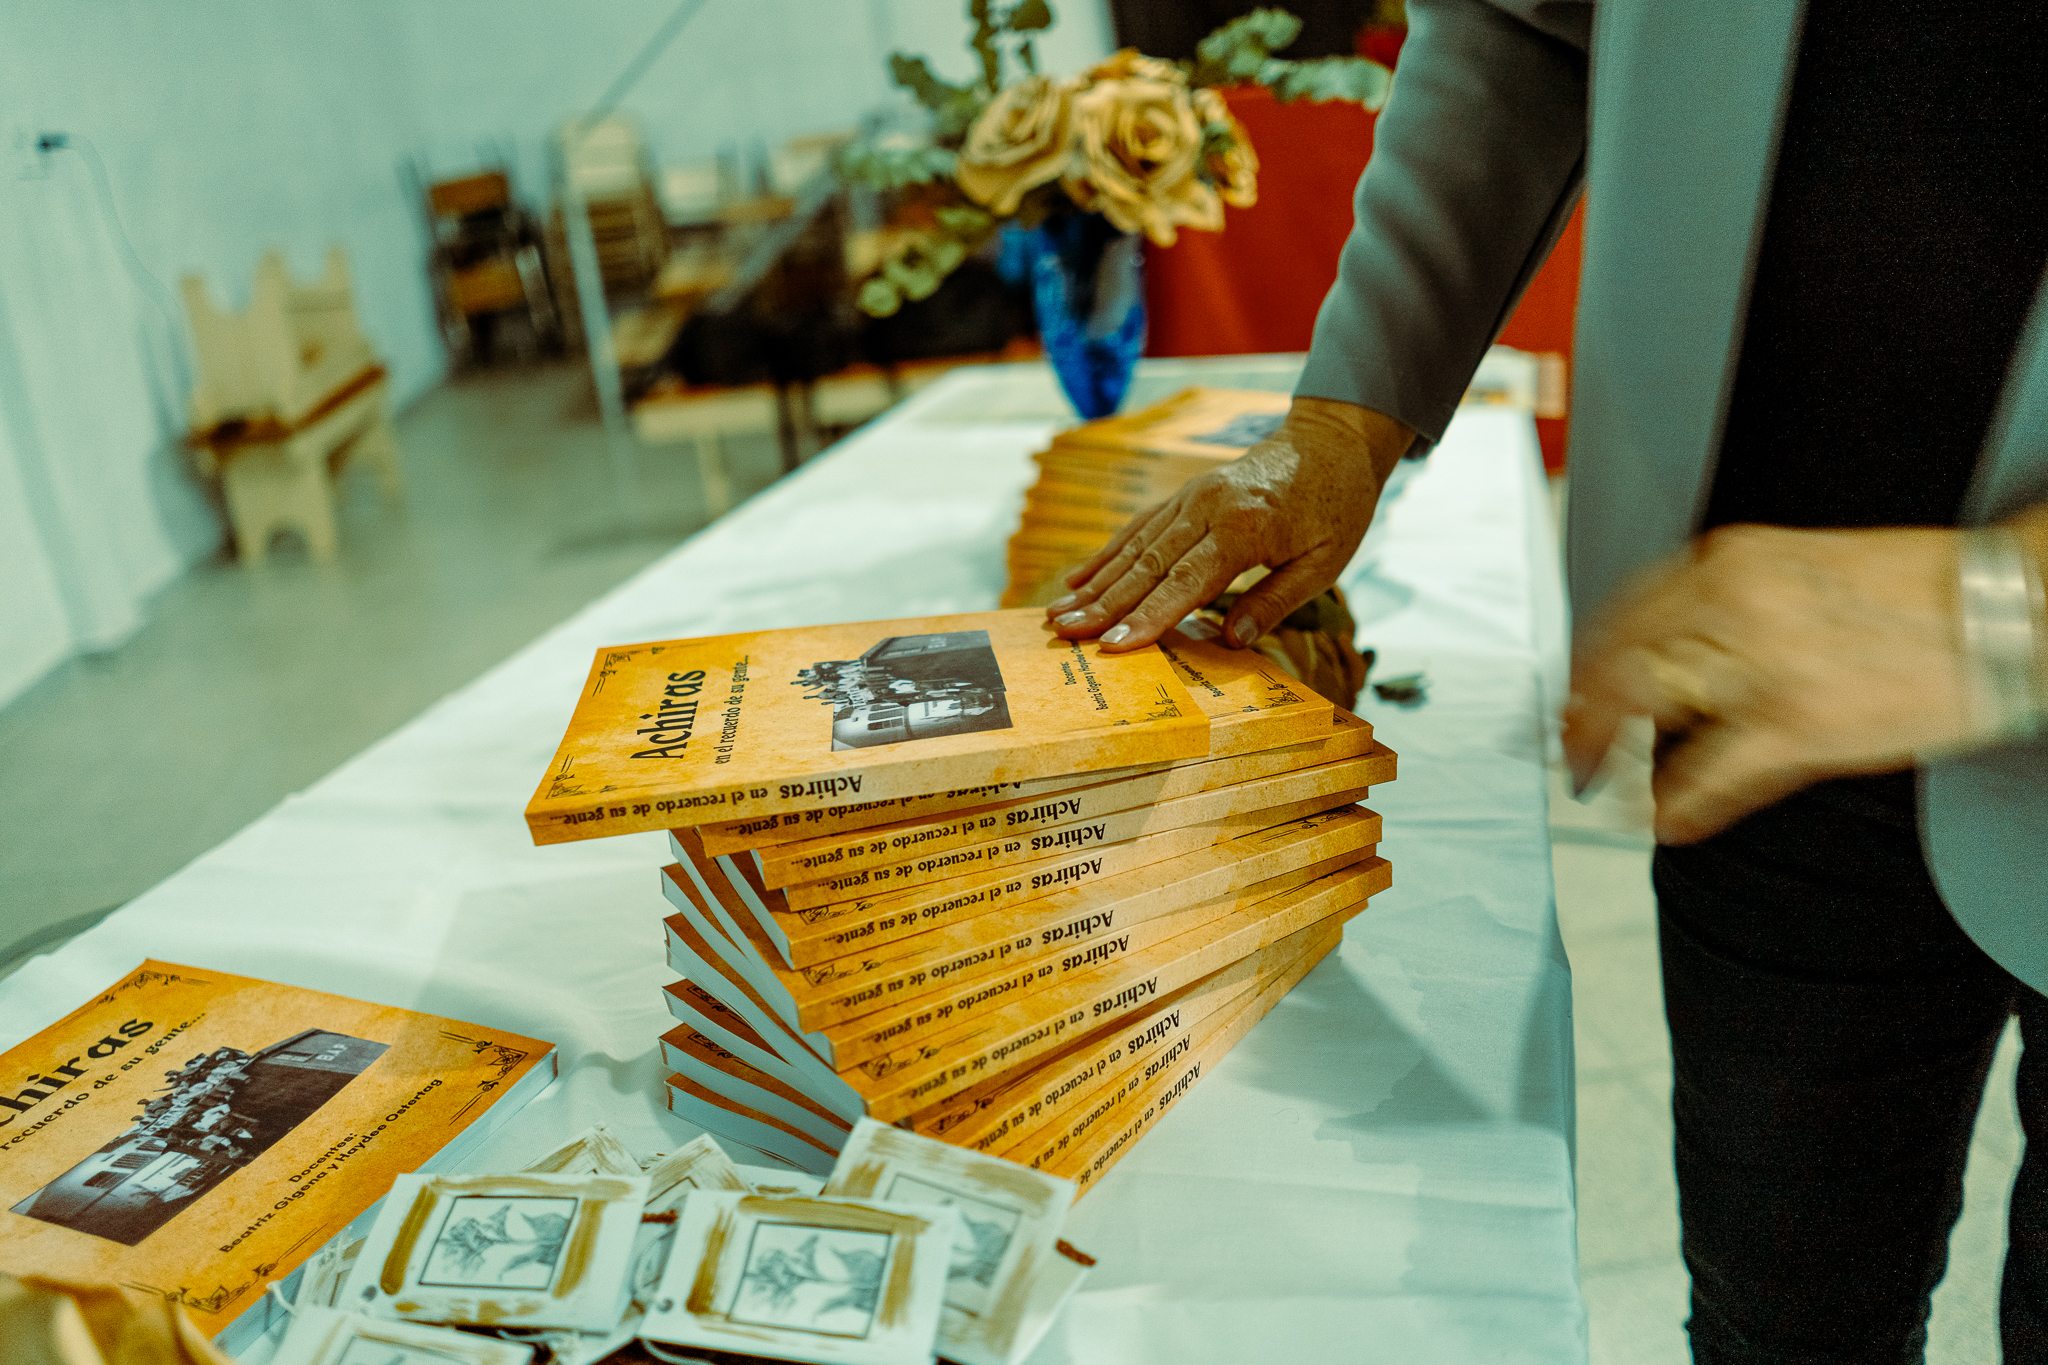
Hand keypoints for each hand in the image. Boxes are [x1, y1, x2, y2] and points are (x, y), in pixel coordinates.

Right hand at [1044, 397, 1413, 650]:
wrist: (1332, 441)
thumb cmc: (1336, 507)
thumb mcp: (1324, 563)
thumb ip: (1274, 602)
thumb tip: (1231, 642)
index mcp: (1244, 527)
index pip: (1186, 583)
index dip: (1147, 617)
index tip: (1112, 646)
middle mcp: (1207, 507)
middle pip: (1147, 566)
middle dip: (1104, 606)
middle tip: (1065, 636)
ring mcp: (1191, 497)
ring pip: (1134, 547)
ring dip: (1095, 585)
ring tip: (1058, 616)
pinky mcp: (1185, 495)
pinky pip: (1139, 527)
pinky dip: (1107, 554)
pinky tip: (1078, 580)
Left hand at [1563, 523, 1969, 844]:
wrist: (2011, 610)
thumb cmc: (1918, 593)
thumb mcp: (1803, 569)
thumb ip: (1732, 600)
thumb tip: (1674, 647)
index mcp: (1734, 562)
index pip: (1625, 614)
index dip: (1588, 662)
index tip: (1573, 689)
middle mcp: (1736, 605)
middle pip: (1621, 663)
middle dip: (1582, 711)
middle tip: (1567, 743)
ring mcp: (1763, 668)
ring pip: (1651, 713)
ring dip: (1612, 753)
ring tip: (1596, 779)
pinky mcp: (1797, 725)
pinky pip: (1710, 774)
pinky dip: (1676, 802)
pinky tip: (1662, 818)